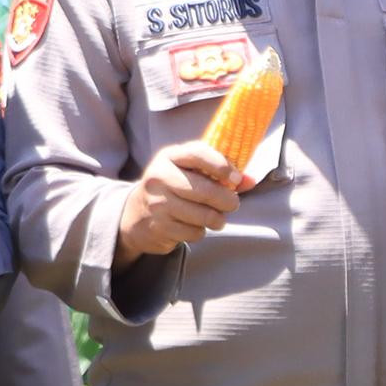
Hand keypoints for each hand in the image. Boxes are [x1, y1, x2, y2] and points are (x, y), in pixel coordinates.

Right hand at [116, 140, 245, 262]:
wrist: (135, 215)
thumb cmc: (172, 187)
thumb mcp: (189, 172)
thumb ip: (219, 173)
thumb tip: (250, 180)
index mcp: (169, 157)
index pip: (198, 153)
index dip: (222, 166)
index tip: (236, 179)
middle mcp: (159, 177)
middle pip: (205, 190)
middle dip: (227, 200)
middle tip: (232, 204)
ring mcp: (157, 203)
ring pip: (204, 215)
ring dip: (217, 219)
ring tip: (216, 217)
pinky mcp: (159, 227)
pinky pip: (195, 232)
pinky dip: (201, 231)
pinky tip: (194, 225)